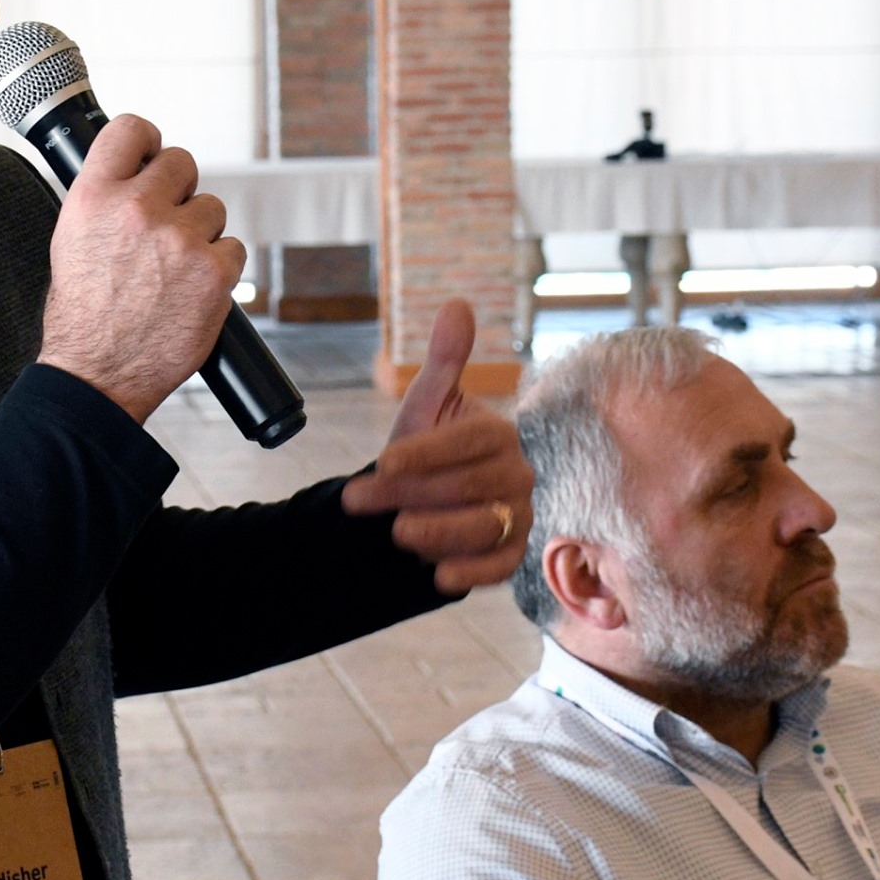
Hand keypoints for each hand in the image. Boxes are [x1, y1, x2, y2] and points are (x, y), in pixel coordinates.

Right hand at [38, 115, 244, 421]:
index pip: (132, 130)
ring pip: (212, 208)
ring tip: (174, 270)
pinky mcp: (215, 272)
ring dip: (200, 233)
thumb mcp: (72, 240)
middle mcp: (138, 210)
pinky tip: (193, 290)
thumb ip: (105, 200)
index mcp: (94, 197)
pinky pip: (233, 248)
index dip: (149, 140)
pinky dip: (219, 268)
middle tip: (167, 226)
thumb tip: (137, 172)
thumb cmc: (83, 316)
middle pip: (182, 163)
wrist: (98, 375)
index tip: (154, 154)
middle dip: (179, 191)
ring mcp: (180, 240)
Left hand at [343, 300, 533, 595]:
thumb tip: (457, 304)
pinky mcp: (510, 555)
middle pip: (471, 485)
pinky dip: (470, 573)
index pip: (468, 441)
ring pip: (485, 526)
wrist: (420, 505)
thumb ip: (443, 360)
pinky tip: (437, 575)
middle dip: (412, 493)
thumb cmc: (424, 452)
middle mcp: (517, 474)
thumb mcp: (426, 406)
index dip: (427, 452)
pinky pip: (499, 567)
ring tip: (398, 533)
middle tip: (362, 500)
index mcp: (497, 433)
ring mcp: (518, 516)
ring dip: (439, 531)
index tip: (384, 460)